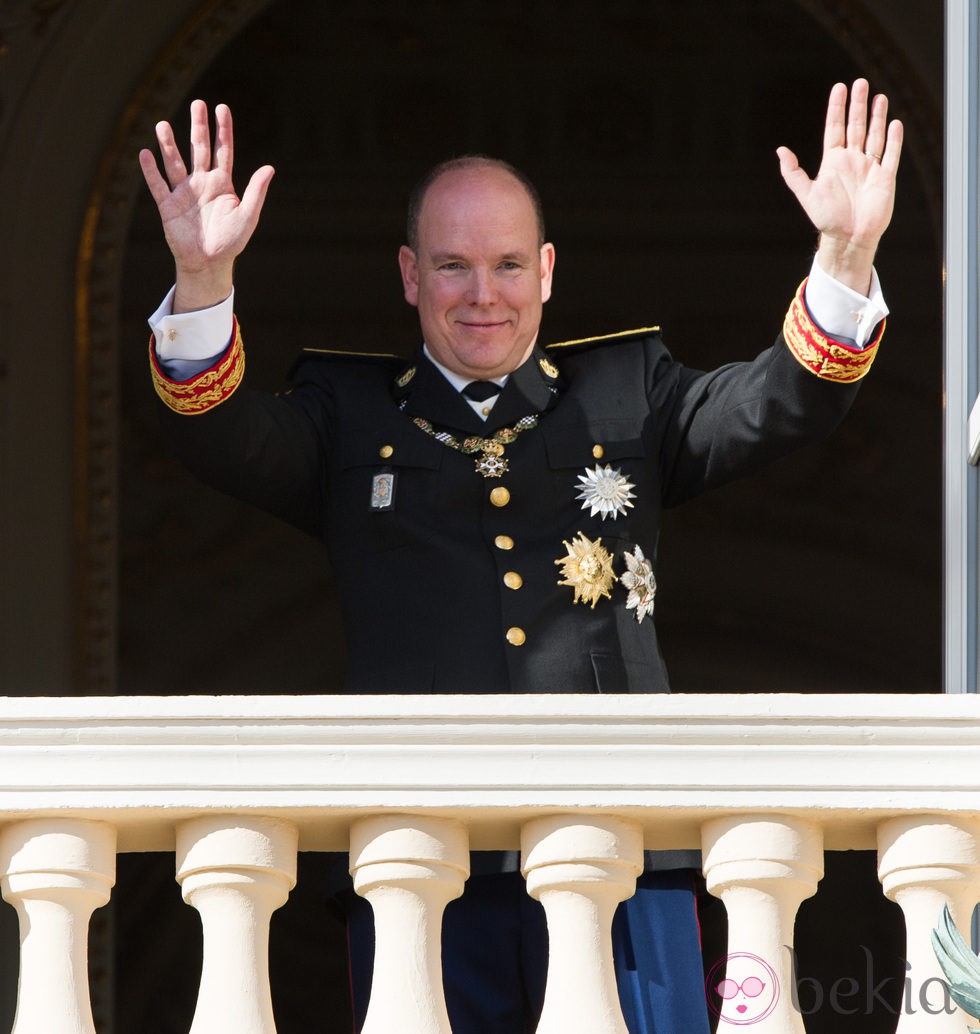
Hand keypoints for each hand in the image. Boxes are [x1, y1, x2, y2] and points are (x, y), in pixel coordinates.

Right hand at [139, 100, 273, 311]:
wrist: (210, 263)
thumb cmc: (231, 241)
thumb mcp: (248, 216)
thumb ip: (257, 192)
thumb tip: (270, 168)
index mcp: (221, 184)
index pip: (223, 151)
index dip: (223, 130)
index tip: (222, 108)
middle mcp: (201, 183)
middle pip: (199, 149)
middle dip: (198, 127)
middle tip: (198, 104)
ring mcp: (183, 193)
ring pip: (175, 163)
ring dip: (169, 145)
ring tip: (163, 124)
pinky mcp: (168, 206)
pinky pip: (158, 185)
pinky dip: (151, 171)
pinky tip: (144, 153)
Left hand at [777, 79, 902, 295]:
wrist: (848, 238)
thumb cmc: (827, 219)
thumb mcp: (807, 194)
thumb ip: (794, 173)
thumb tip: (780, 150)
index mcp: (833, 162)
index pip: (835, 129)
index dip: (836, 109)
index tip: (839, 88)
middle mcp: (852, 161)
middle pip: (856, 127)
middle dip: (857, 105)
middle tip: (860, 83)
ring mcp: (869, 168)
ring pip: (874, 136)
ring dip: (877, 117)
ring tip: (879, 96)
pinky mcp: (885, 178)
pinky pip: (891, 154)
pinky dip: (893, 140)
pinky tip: (894, 123)